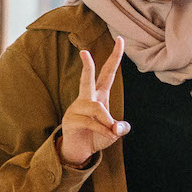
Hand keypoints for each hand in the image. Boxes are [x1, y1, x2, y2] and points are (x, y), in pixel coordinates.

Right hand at [59, 36, 130, 166]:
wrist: (79, 152)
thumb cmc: (96, 137)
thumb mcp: (113, 132)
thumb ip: (119, 128)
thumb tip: (117, 127)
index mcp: (99, 96)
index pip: (108, 73)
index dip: (115, 57)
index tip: (121, 40)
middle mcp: (86, 99)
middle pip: (87, 79)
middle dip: (87, 66)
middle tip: (83, 52)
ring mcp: (76, 108)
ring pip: (95, 107)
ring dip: (107, 121)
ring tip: (110, 131)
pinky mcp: (70, 120)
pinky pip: (90, 122)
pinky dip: (102, 130)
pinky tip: (106, 136)